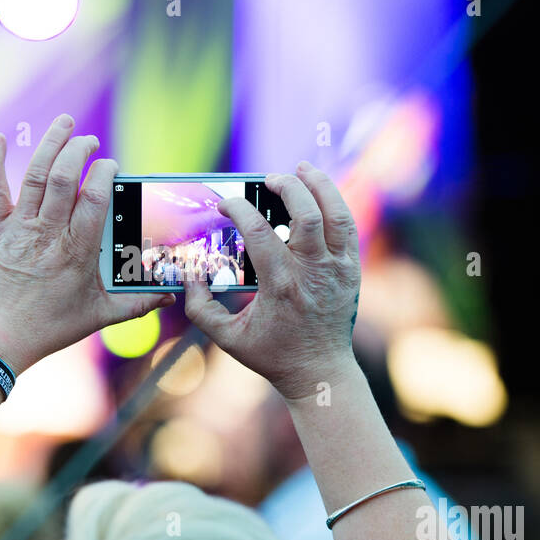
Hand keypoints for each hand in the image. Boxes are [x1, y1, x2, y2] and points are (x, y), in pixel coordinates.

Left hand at [0, 115, 172, 373]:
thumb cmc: (48, 329)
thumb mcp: (98, 317)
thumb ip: (137, 304)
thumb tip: (171, 296)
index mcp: (76, 253)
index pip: (94, 200)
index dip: (105, 175)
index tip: (112, 166)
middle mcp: (47, 235)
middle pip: (64, 179)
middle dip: (79, 151)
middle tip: (91, 143)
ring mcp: (19, 230)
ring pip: (35, 177)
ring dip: (51, 145)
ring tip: (65, 123)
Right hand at [184, 161, 360, 400]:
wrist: (319, 371)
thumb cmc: (272, 354)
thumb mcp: (226, 337)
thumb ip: (199, 307)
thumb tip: (188, 274)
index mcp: (281, 286)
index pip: (259, 232)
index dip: (239, 209)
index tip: (226, 204)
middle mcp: (313, 273)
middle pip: (306, 214)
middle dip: (285, 187)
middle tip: (267, 178)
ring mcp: (337, 270)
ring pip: (335, 214)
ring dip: (318, 185)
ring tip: (300, 169)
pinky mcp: (351, 270)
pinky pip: (347, 227)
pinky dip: (334, 204)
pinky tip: (320, 191)